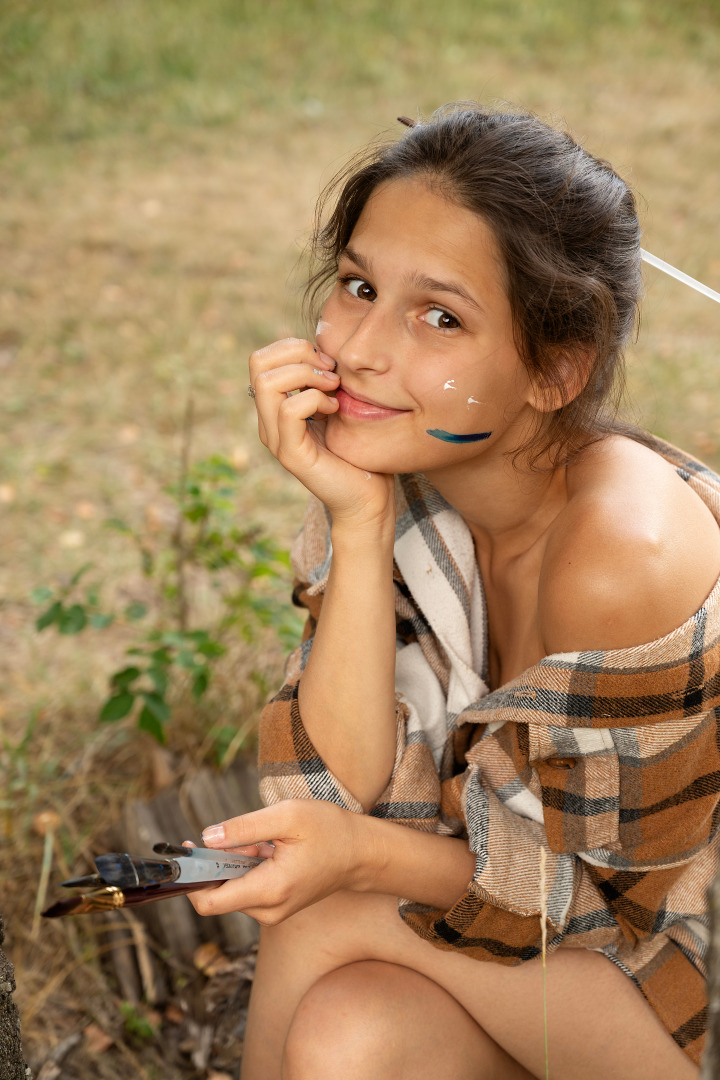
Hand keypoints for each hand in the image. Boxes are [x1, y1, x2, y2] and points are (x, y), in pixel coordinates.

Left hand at [186, 799, 371, 924]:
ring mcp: (274, 911)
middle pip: (219, 894)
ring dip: (236, 863)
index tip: (188, 851)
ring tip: (266, 841)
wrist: (363, 853)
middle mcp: (269, 910)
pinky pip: (248, 889)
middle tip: (236, 834)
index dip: (191, 879)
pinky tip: (271, 850)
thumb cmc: (330, 831)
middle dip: (217, 863)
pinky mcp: (277, 905)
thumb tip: (206, 837)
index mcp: (269, 890)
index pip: (210, 903)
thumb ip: (243, 827)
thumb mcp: (287, 816)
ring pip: (233, 889)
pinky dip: (249, 868)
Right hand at [248, 338, 394, 528]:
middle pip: (258, 363)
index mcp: (276, 408)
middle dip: (299, 354)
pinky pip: (289, 411)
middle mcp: (268, 422)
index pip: (262, 358)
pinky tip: (336, 409)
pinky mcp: (291, 454)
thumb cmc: (359, 452)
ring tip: (334, 389)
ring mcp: (276, 439)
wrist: (368, 498)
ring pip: (267, 383)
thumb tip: (324, 348)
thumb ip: (324, 380)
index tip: (328, 362)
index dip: (294, 347)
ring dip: (307, 375)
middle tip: (331, 372)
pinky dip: (315, 400)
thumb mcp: (340, 405)